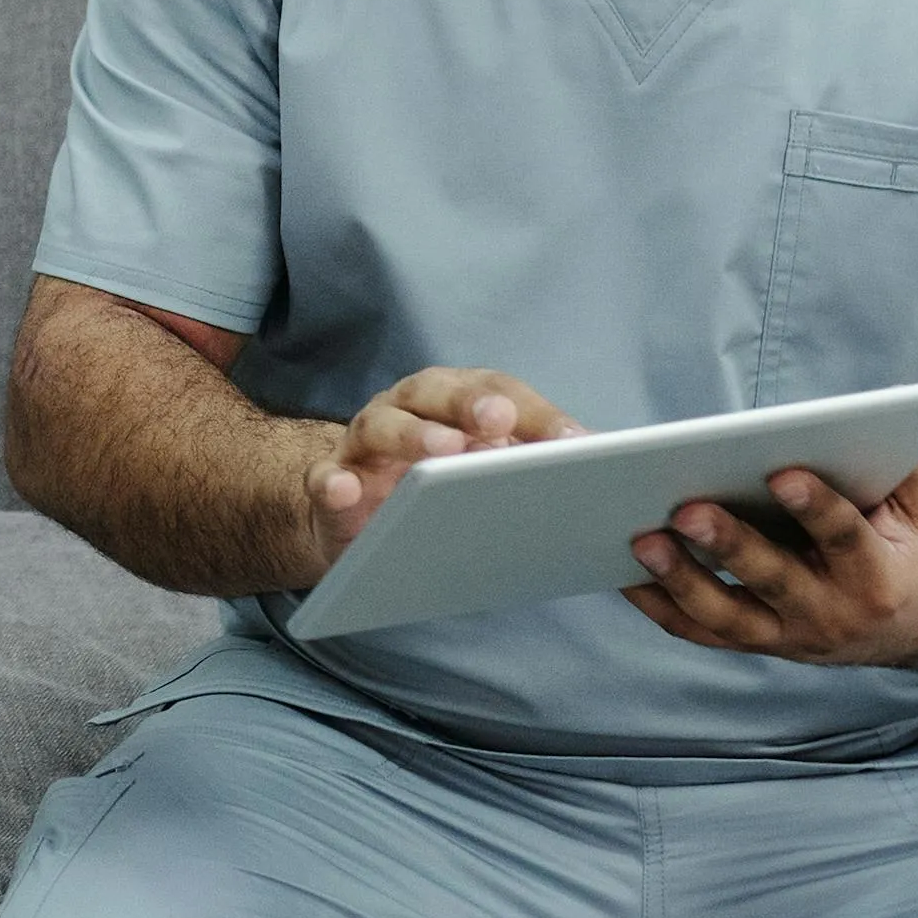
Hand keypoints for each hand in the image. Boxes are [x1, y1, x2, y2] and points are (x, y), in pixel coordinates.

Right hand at [300, 367, 586, 575]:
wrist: (361, 526)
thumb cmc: (437, 493)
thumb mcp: (484, 475)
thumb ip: (527, 464)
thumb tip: (593, 464)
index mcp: (453, 400)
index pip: (497, 391)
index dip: (535, 412)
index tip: (573, 440)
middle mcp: (407, 408)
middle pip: (436, 391)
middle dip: (469, 403)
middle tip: (499, 421)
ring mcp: (363, 443)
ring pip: (381, 425)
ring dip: (411, 435)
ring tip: (441, 454)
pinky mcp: (330, 483)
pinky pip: (324, 478)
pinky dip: (332, 482)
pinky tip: (345, 490)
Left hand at [626, 460, 917, 664]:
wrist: (917, 624)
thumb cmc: (911, 545)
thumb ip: (901, 465)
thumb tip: (868, 417)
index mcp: (879, 577)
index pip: (845, 538)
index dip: (816, 506)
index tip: (783, 472)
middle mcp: (832, 615)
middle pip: (775, 580)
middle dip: (730, 545)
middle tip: (687, 509)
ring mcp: (789, 636)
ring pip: (727, 616)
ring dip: (680, 580)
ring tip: (641, 540)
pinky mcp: (755, 643)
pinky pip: (699, 631)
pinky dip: (659, 605)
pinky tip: (625, 573)